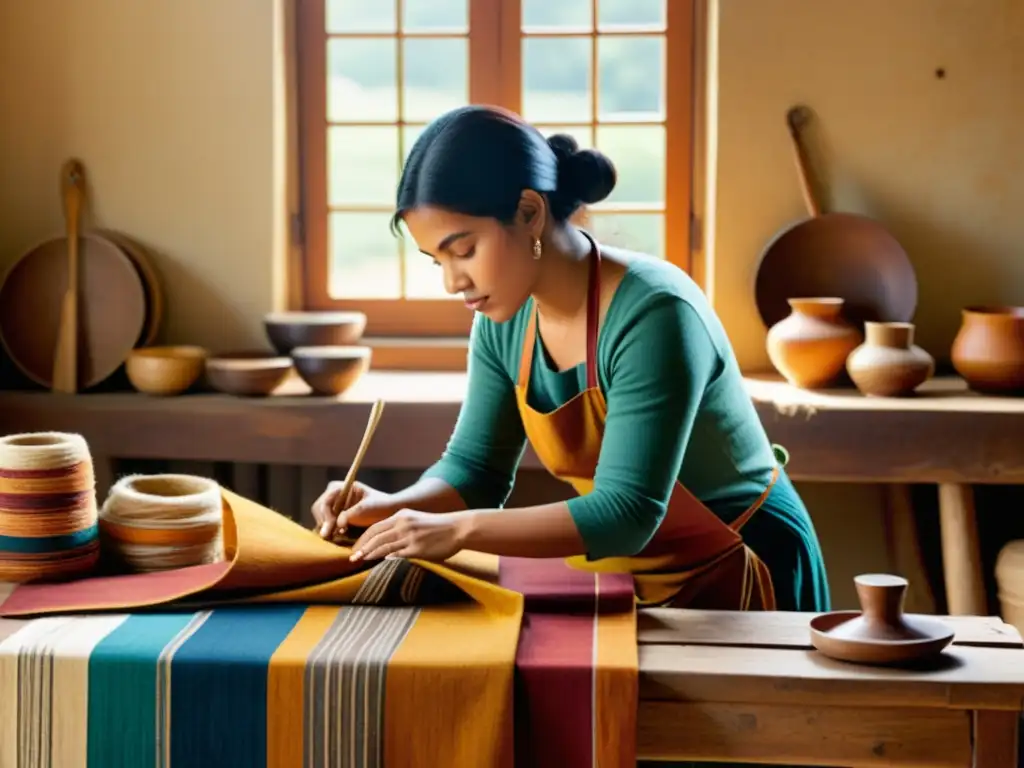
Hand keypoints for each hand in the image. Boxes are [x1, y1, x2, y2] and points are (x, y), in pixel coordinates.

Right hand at [311, 481, 397, 540]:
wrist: (388, 510)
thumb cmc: (380, 505)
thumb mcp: (367, 508)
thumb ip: (351, 514)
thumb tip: (337, 524)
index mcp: (341, 486)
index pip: (326, 500)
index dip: (326, 514)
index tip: (332, 527)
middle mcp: (334, 494)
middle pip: (319, 508)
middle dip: (323, 521)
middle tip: (330, 534)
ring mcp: (334, 504)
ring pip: (320, 516)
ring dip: (326, 526)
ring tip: (337, 534)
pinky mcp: (336, 514)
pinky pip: (325, 522)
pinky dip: (329, 529)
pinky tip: (339, 533)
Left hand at [349, 509, 469, 562]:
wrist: (458, 528)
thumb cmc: (438, 527)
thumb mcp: (416, 521)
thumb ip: (401, 529)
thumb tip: (387, 547)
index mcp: (402, 516)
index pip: (375, 527)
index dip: (363, 538)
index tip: (355, 547)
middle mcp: (403, 524)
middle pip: (375, 536)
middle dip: (361, 547)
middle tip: (352, 557)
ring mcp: (409, 536)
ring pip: (383, 545)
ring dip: (369, 554)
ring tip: (359, 561)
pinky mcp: (417, 548)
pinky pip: (396, 554)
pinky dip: (384, 558)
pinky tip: (377, 563)